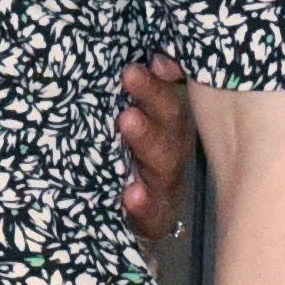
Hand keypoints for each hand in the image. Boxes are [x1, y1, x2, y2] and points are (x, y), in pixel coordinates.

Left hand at [118, 56, 193, 244]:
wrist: (120, 228)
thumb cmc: (115, 168)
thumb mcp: (119, 130)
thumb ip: (127, 100)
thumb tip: (137, 61)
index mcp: (163, 127)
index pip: (169, 93)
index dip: (164, 75)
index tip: (153, 56)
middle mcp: (168, 154)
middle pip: (169, 122)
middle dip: (153, 98)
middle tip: (131, 76)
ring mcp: (163, 188)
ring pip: (163, 162)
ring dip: (146, 140)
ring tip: (128, 121)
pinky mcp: (153, 222)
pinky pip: (152, 214)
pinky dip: (144, 203)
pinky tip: (133, 194)